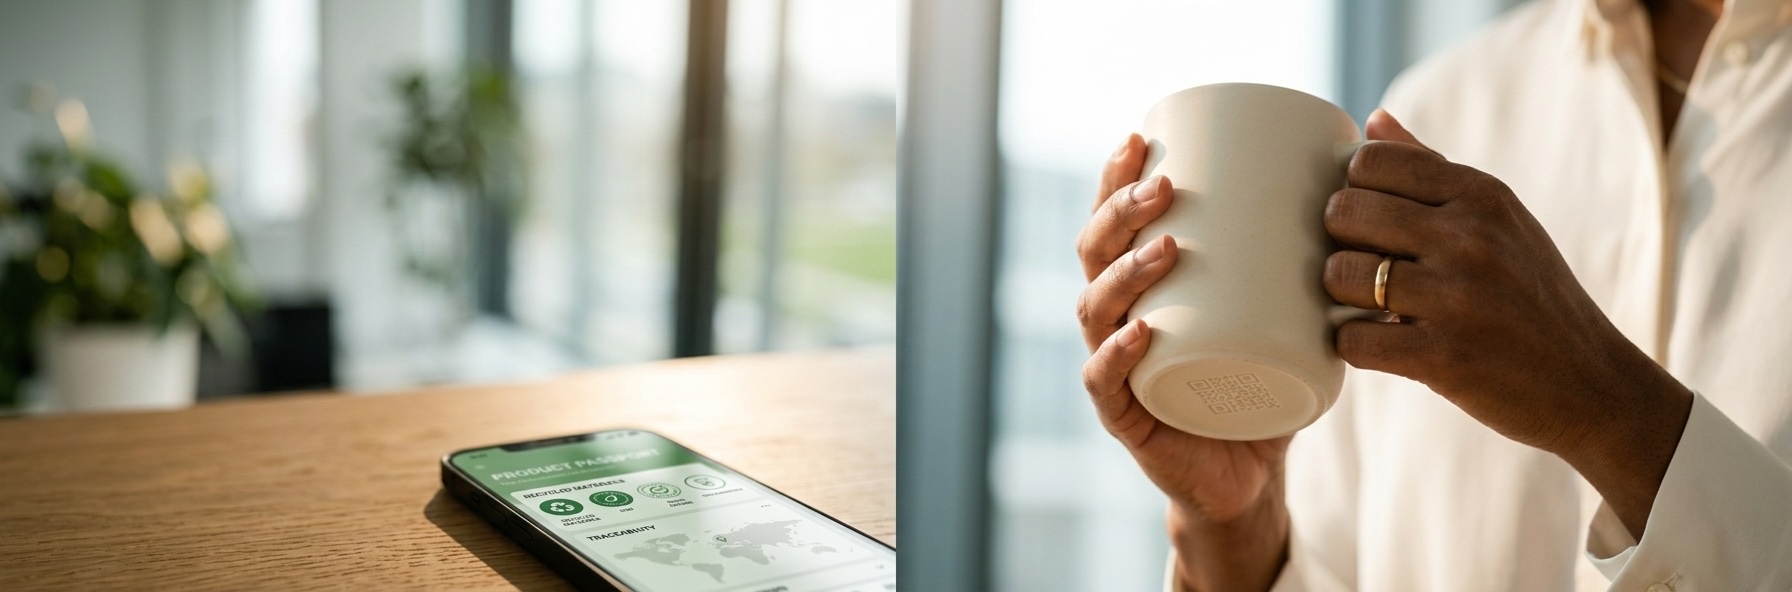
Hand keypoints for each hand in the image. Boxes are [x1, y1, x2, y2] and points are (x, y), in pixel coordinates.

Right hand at [1077, 134, 1287, 591]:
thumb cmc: (1264, 381)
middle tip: (1165, 186)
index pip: (1111, 221)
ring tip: (1167, 247)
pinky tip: (1140, 331)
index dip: (1113, 178)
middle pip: (1093, 253)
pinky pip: (1105, 382)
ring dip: (1124, 273)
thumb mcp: (1286, 309)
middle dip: (1120, 213)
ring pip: (1095, 309)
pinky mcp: (1129, 419)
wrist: (1249, 477)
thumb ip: (1316, 255)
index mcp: (1139, 286)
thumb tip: (1363, 177)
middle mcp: (1115, 320)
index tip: (1141, 137)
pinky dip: (1118, 355)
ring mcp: (1116, 369)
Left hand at [1323, 110, 1693, 536]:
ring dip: (1338, 296)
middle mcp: (1471, 236)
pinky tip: (1377, 344)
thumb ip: (1432, 170)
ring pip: (1339, 274)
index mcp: (1481, 194)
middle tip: (1361, 266)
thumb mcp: (1501, 220)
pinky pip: (1351, 340)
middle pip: (1345, 212)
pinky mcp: (1444, 358)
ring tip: (1366, 306)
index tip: (1367, 221)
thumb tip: (1373, 121)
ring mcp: (1459, 298)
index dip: (1352, 190)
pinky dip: (1351, 346)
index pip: (1371, 161)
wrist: (1594, 385)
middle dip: (1338, 241)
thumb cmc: (1532, 295)